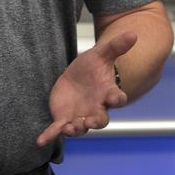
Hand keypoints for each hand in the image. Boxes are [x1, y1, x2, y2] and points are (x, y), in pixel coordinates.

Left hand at [36, 31, 135, 146]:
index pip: (117, 98)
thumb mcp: (102, 53)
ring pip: (80, 128)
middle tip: (90, 122)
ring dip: (75, 130)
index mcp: (107, 93)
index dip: (117, 99)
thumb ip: (117, 46)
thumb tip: (133, 34)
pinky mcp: (64, 118)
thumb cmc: (93, 66)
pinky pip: (57, 129)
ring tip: (69, 128)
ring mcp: (80, 116)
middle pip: (100, 120)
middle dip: (95, 123)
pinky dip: (49, 136)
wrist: (77, 76)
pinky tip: (40, 141)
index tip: (115, 99)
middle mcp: (96, 108)